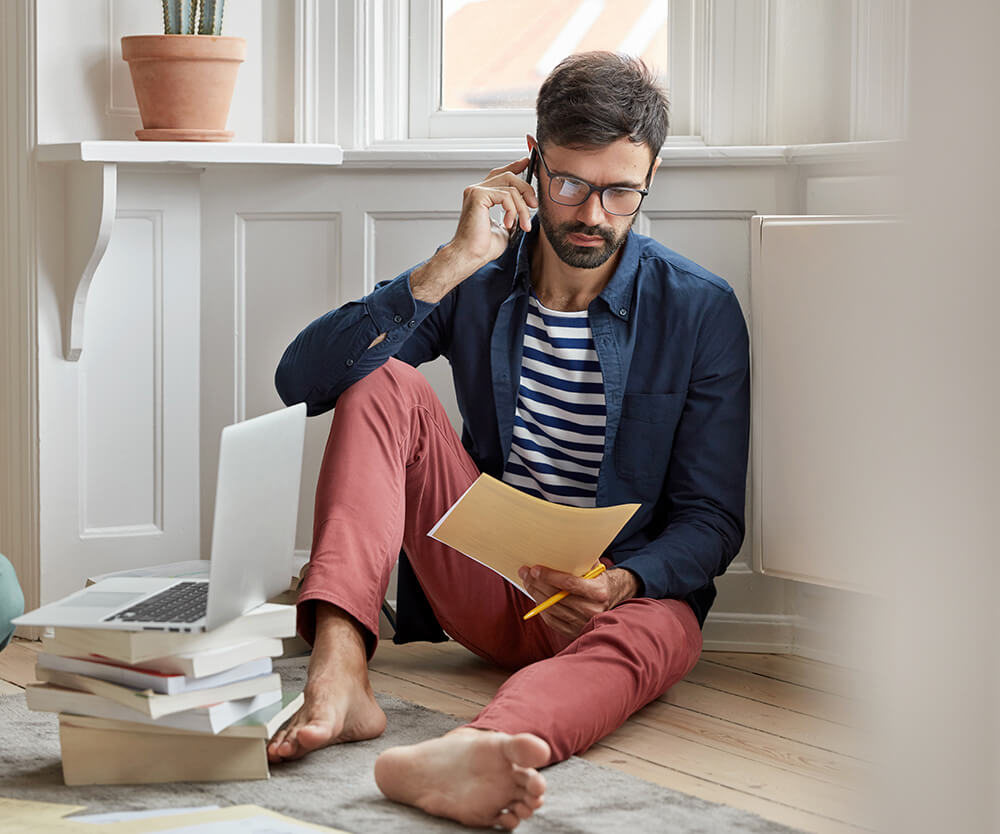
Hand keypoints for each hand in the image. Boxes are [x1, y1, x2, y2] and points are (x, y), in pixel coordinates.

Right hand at [410, 157, 537, 303]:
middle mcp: (476, 190)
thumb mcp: (505, 227)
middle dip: (526, 189)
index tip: (528, 163)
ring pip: (511, 187)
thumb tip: (526, 207)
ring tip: (523, 225)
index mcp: (482, 196)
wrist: (470, 256)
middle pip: (509, 176)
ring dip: (522, 208)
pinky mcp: (478, 196)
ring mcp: (476, 191)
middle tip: (534, 206)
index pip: (500, 174)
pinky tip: (508, 223)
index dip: (515, 166)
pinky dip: (512, 210)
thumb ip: (513, 213)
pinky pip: (506, 195)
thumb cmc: (482, 247)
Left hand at [517, 564, 639, 637]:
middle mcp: (592, 610)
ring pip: (552, 609)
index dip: (549, 576)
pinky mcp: (575, 632)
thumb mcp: (595, 567)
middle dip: (537, 583)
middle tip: (524, 572)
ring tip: (527, 582)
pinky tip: (536, 597)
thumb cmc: (599, 579)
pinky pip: (552, 621)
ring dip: (536, 594)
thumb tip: (558, 546)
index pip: (569, 584)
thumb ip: (581, 559)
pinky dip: (541, 609)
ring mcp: (583, 623)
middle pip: (557, 597)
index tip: (534, 569)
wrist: (612, 600)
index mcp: (598, 592)